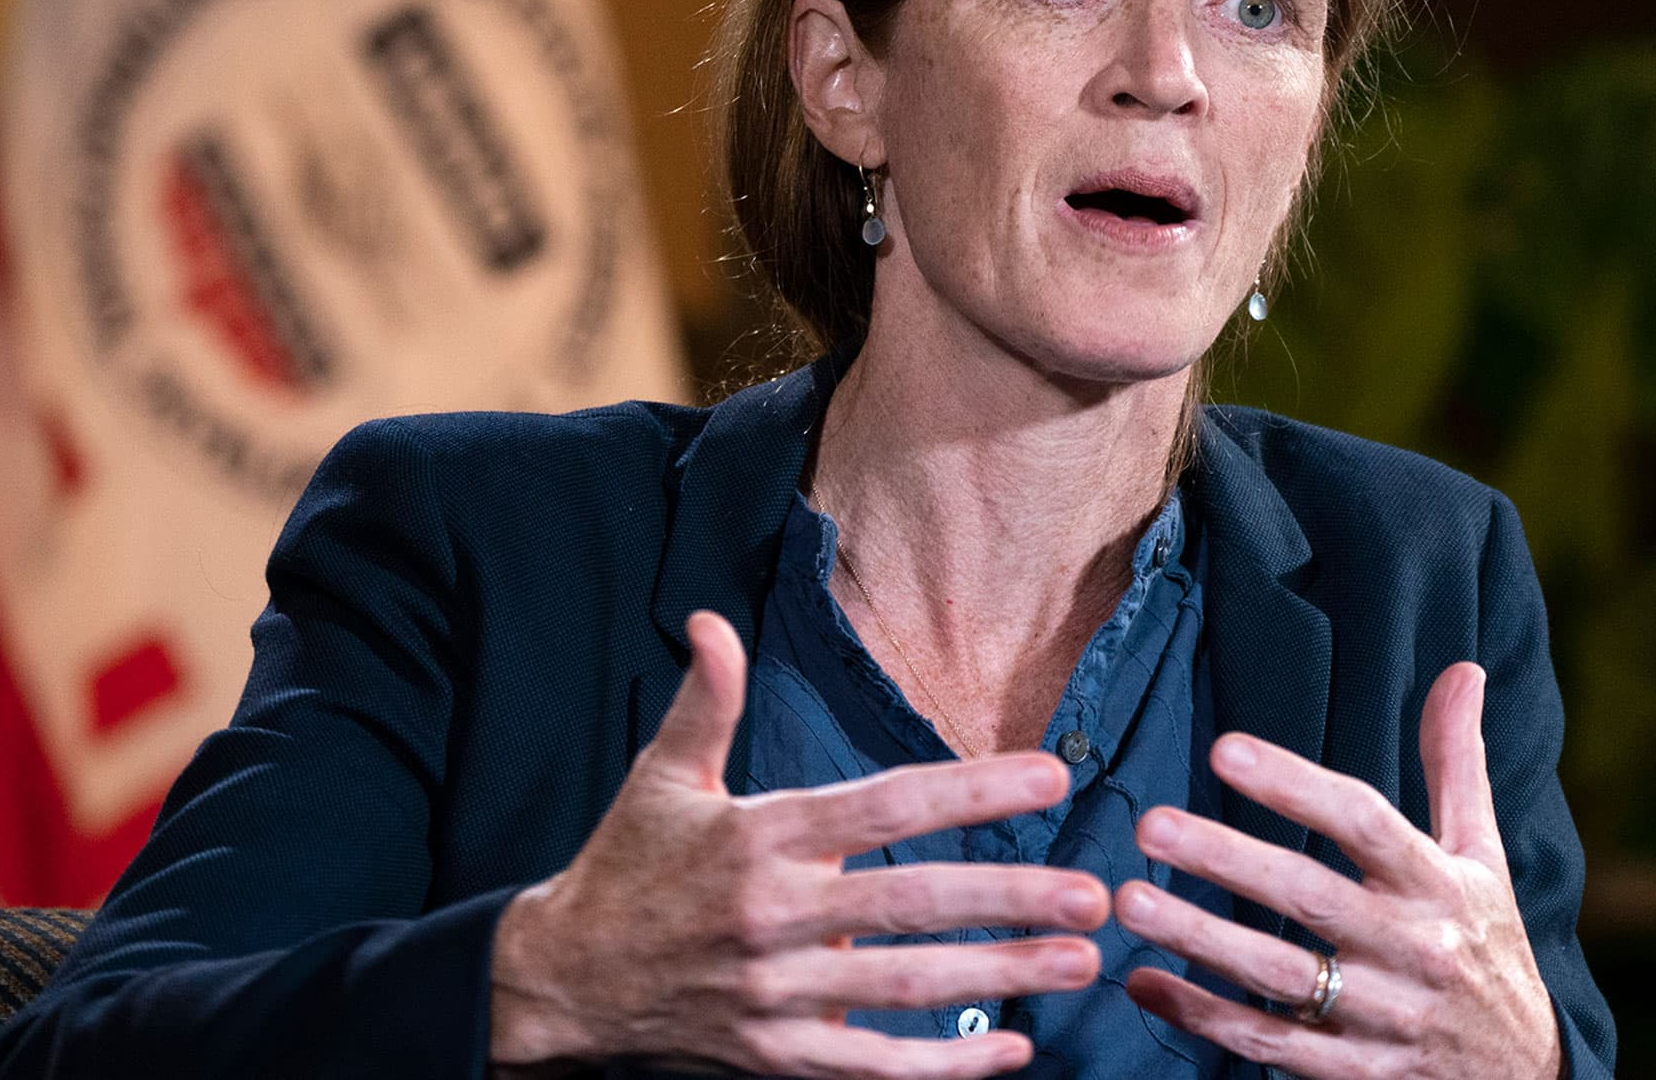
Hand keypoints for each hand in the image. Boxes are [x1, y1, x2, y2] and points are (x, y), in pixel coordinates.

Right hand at [490, 611, 1111, 1079]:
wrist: (563, 981)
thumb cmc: (625, 869)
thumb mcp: (660, 777)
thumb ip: (704, 700)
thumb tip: (714, 620)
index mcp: (759, 837)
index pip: (884, 806)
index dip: (972, 789)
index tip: (1051, 776)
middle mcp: (774, 915)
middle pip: (911, 903)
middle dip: (1009, 899)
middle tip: (1093, 896)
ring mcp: (777, 992)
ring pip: (908, 988)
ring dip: (1001, 976)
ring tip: (1079, 962)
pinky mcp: (776, 1055)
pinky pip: (874, 1066)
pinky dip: (945, 1063)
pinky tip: (1009, 1049)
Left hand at [1114, 662, 1561, 1079]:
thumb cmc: (1488, 949)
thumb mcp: (1483, 860)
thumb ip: (1457, 765)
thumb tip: (1462, 668)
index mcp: (1441, 886)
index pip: (1367, 824)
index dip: (1298, 786)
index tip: (1226, 749)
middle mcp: (1416, 950)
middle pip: (1313, 898)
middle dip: (1229, 859)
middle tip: (1151, 824)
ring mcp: (1387, 1019)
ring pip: (1282, 977)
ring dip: (1201, 940)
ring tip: (1129, 903)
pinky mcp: (1360, 1076)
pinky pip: (1272, 1046)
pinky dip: (1204, 1017)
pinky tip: (1144, 983)